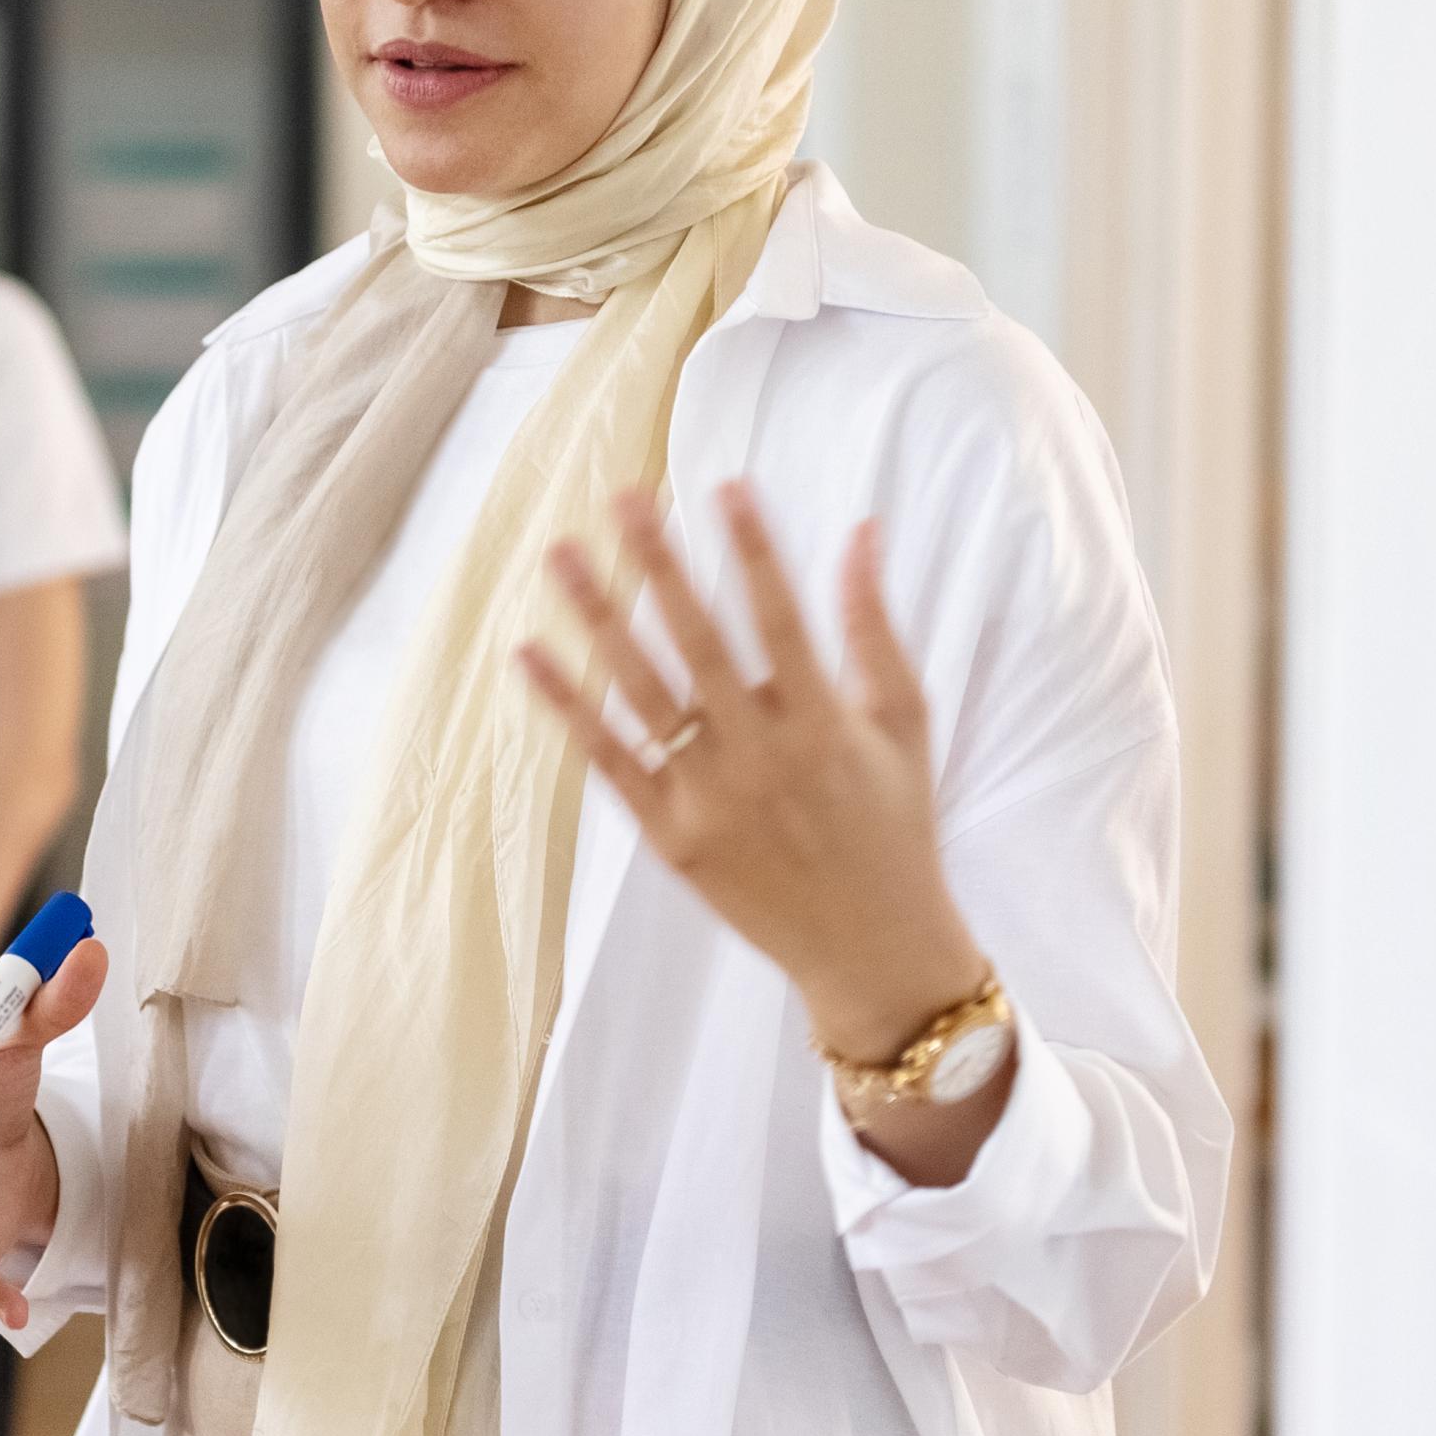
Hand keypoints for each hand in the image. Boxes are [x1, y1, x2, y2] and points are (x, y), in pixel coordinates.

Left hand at [518, 486, 986, 1063]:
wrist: (871, 949)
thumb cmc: (896, 828)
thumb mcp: (903, 724)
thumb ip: (874, 628)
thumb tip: (861, 532)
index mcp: (823, 725)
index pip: (779, 617)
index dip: (752, 548)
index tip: (724, 485)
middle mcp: (760, 757)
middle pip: (697, 643)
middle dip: (658, 564)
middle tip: (622, 497)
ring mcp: (709, 800)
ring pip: (640, 694)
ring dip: (598, 620)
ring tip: (562, 556)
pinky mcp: (671, 838)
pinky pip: (610, 763)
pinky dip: (569, 711)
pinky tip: (533, 655)